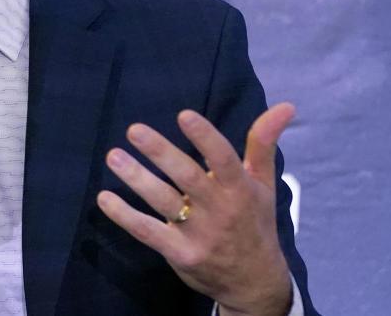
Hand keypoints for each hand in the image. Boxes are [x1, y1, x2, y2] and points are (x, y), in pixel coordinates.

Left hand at [96, 103, 295, 315]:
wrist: (256, 285)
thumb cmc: (255, 223)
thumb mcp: (263, 184)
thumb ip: (263, 143)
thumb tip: (286, 106)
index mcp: (240, 189)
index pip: (223, 159)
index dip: (204, 137)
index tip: (183, 115)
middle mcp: (219, 210)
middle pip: (187, 177)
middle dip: (161, 152)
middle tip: (134, 130)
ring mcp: (199, 234)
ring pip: (164, 201)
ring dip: (136, 178)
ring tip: (114, 156)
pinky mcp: (180, 253)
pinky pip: (148, 232)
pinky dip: (125, 216)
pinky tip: (104, 198)